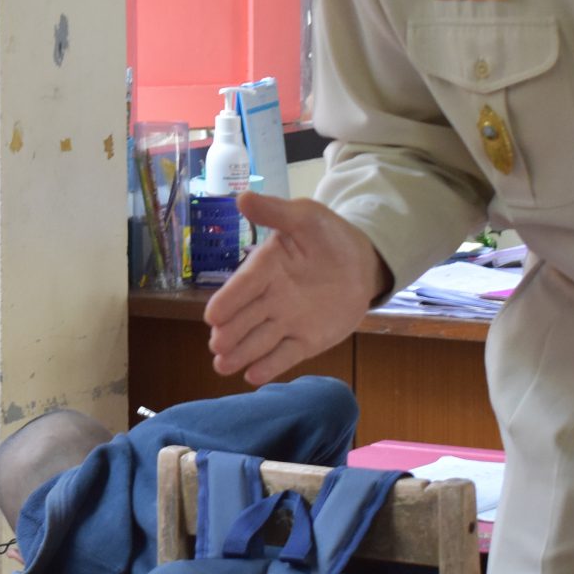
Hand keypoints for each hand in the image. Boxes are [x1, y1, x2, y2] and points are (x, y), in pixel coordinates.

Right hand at [205, 194, 389, 384]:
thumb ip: (276, 211)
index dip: (227, 300)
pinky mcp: (303, 341)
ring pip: (259, 340)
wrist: (361, 264)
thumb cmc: (328, 236)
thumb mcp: (306, 216)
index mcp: (265, 267)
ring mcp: (285, 322)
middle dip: (230, 333)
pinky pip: (284, 355)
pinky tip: (253, 376)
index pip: (243, 285)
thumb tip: (242, 197)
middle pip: (245, 318)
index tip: (212, 317)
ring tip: (224, 366)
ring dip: (241, 353)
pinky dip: (270, 366)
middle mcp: (269, 298)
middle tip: (217, 346)